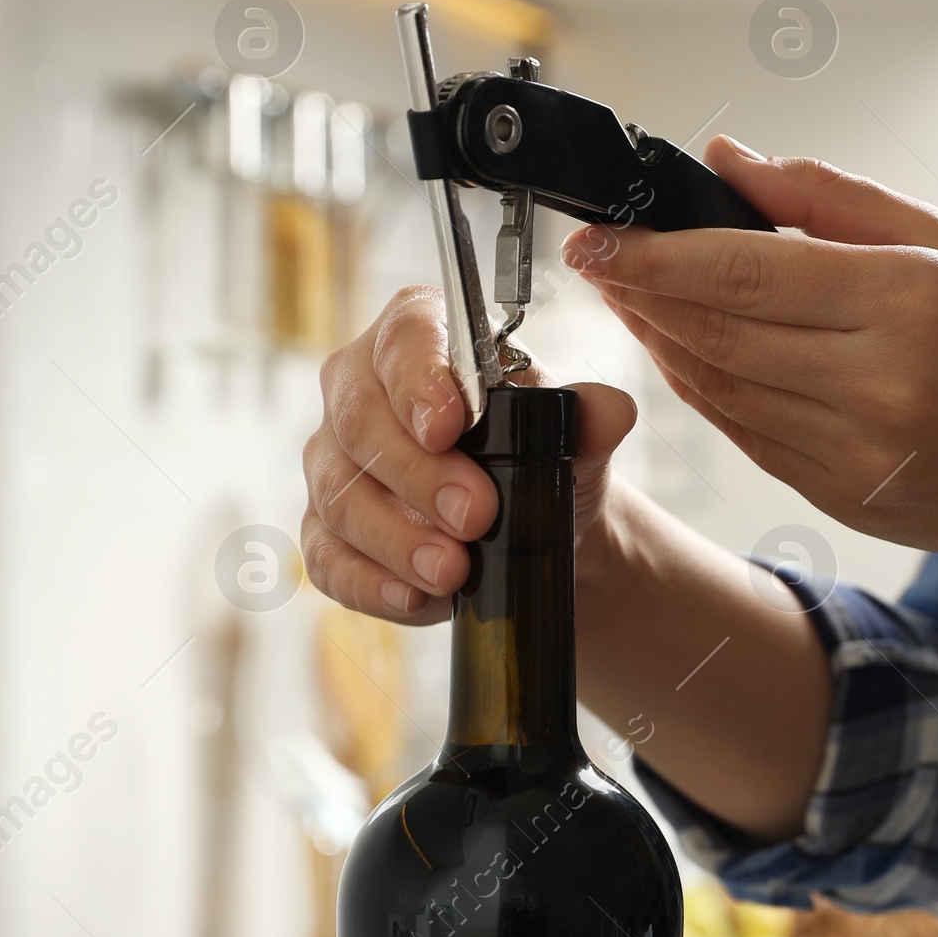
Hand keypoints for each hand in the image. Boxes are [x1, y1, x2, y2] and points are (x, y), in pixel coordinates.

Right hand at [302, 286, 636, 623]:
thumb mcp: (574, 437)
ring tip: (453, 571)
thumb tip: (612, 410)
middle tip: (475, 515)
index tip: (448, 426)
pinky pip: (328, 559)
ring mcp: (333, 464)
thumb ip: (590, 418)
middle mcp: (359, 391)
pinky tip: (416, 598)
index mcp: (417, 339)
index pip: (402, 338)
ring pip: (340, 496)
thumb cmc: (539, 458)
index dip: (417, 379)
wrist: (531, 529)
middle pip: (360, 422)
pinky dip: (371, 583)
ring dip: (397, 539)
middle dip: (418, 475)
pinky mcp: (325, 532)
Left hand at [562, 144, 937, 561]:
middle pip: (718, 335)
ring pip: (720, 393)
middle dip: (642, 295)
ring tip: (630, 299)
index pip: (746, 273)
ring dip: (662, 344)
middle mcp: (878, 385)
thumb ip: (831, 199)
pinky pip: (747, 438)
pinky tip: (683, 354)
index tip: (597, 238)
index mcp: (908, 301)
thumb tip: (727, 161)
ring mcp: (857, 454)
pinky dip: (704, 393)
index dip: (656, 255)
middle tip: (597, 262)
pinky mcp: (843, 498)